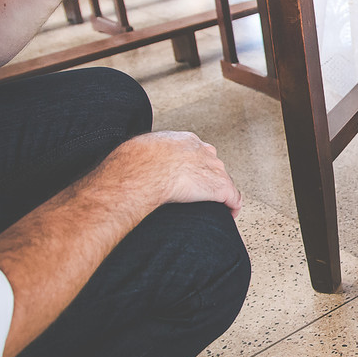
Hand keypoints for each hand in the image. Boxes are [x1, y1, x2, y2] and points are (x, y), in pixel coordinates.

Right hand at [105, 130, 242, 217]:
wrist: (141, 172)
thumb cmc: (133, 165)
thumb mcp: (136, 152)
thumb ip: (140, 157)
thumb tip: (124, 167)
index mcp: (184, 140)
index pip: (198, 152)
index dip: (195, 167)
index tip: (189, 179)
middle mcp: (203, 151)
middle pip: (213, 166)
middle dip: (209, 180)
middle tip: (201, 196)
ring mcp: (213, 169)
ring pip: (224, 182)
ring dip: (220, 195)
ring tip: (216, 208)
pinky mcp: (219, 187)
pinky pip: (233, 198)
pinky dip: (232, 208)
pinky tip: (229, 216)